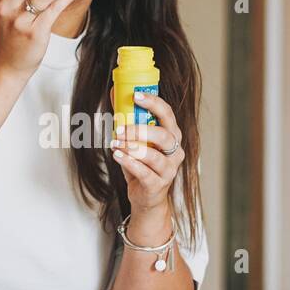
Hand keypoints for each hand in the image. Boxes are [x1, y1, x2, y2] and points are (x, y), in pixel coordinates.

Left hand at [109, 90, 184, 214]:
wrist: (146, 196)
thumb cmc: (142, 164)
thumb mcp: (135, 140)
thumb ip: (127, 119)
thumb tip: (115, 92)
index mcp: (172, 135)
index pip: (168, 115)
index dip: (154, 103)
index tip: (136, 96)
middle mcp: (175, 151)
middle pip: (165, 136)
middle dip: (141, 130)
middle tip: (121, 128)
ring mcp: (169, 169)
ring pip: (154, 156)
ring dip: (132, 147)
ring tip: (115, 143)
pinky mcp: (158, 185)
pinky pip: (145, 173)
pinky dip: (129, 163)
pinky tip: (117, 155)